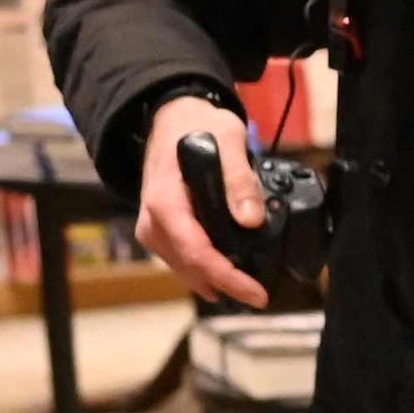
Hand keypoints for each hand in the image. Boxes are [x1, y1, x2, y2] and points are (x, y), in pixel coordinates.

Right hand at [132, 94, 269, 310]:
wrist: (172, 116)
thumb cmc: (197, 124)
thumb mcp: (227, 138)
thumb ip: (239, 178)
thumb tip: (251, 219)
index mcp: (165, 202)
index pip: (197, 253)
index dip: (228, 278)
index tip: (257, 293)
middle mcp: (152, 221)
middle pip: (191, 268)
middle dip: (227, 286)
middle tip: (260, 296)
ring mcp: (153, 228)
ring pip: (185, 269)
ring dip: (215, 281)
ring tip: (247, 290)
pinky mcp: (159, 230)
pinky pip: (182, 259)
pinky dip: (205, 270)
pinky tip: (226, 275)